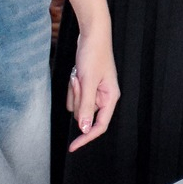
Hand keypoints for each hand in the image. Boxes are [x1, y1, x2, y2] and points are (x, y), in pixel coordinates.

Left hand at [65, 26, 119, 151]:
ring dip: (73, 92)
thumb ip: (86, 106)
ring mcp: (95, 92)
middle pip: (84, 114)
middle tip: (80, 80)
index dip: (87, 137)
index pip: (100, 125)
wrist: (92, 36)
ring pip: (76, 106)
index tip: (72, 147)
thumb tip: (85, 129)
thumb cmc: (94, 55)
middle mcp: (104, 97)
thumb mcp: (88, 82)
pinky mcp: (87, 86)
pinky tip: (77, 73)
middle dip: (77, 99)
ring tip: (79, 75)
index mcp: (110, 97)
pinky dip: (72, 87)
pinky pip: (73, 96)